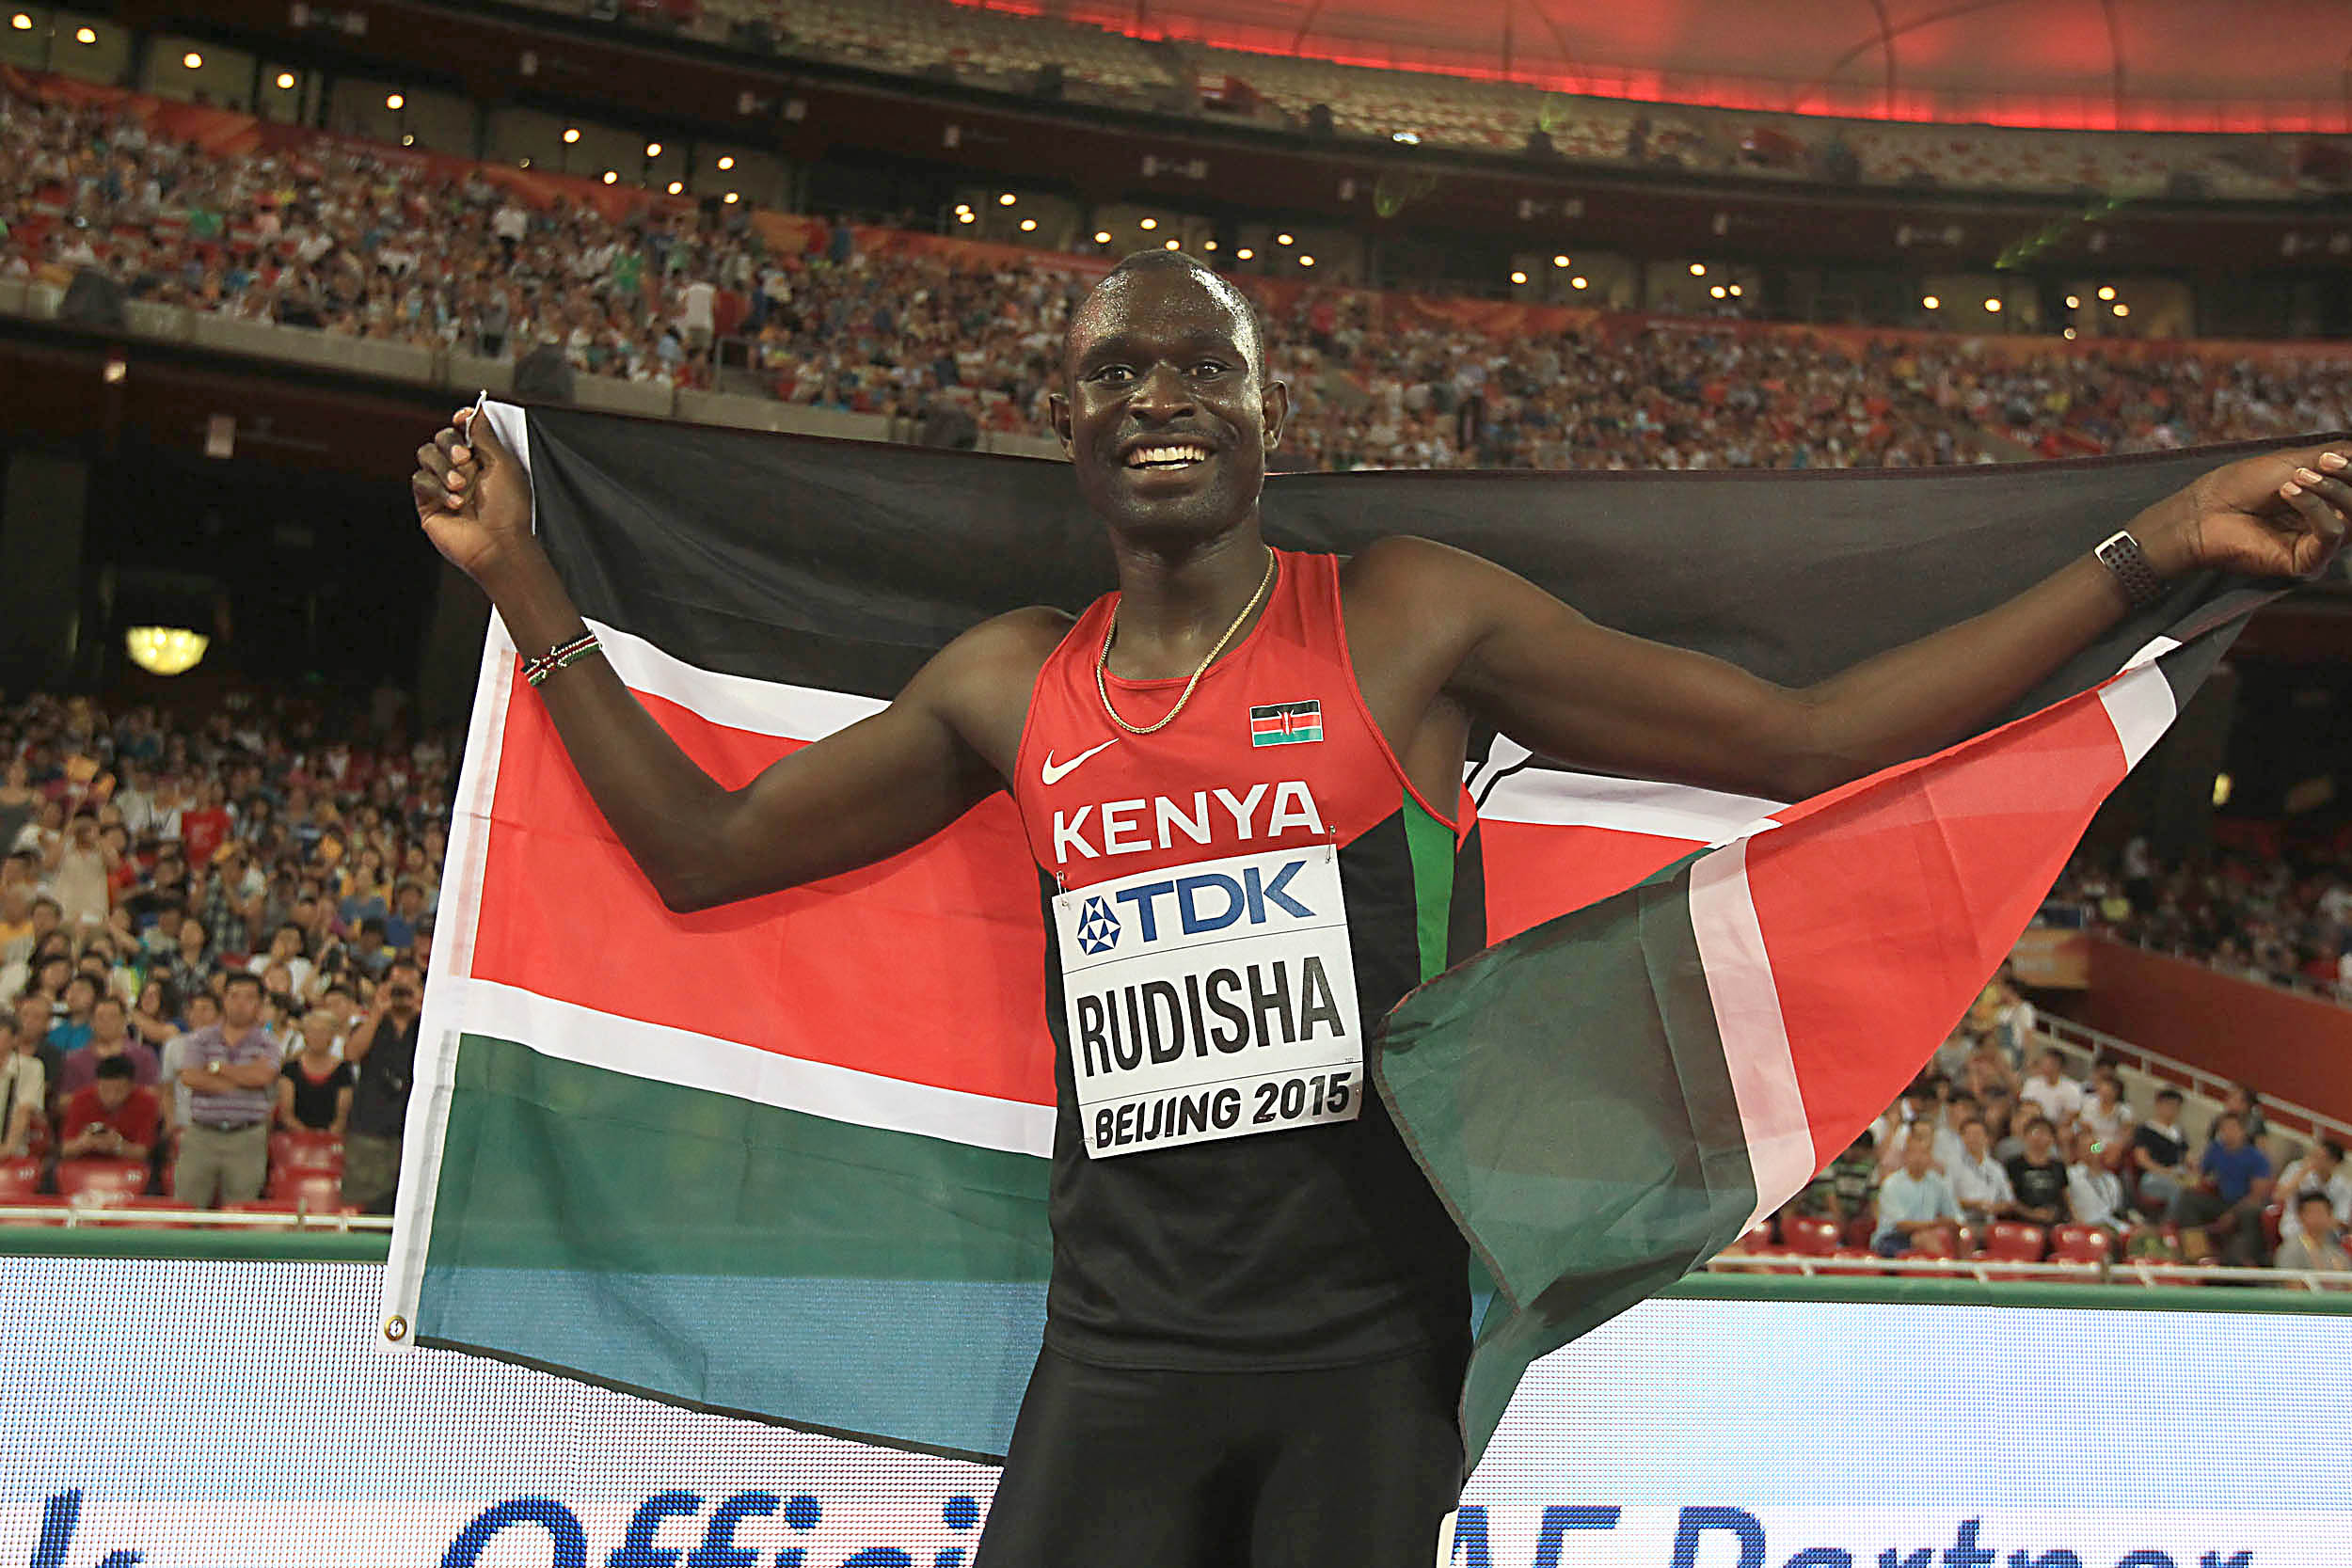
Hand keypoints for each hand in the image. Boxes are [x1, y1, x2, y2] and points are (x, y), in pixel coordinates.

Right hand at [412, 406, 536, 584]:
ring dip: (443, 467)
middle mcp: (461, 470)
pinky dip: (437, 488)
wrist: (499, 545)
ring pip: (426, 455)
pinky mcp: (428, 502)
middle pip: (441, 438)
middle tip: (465, 459)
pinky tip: (455, 503)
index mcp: (482, 459)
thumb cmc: (509, 509)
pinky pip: (420, 480)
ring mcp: (443, 485)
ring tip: (461, 486)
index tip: (462, 419)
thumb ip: (486, 436)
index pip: (462, 430)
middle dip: (450, 444)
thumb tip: (477, 409)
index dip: (460, 421)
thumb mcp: (503, 465)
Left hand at [2135, 441, 2350, 579]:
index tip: (2330, 455)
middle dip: (2347, 476)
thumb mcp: (2296, 461)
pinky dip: (2315, 508)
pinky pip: (2331, 534)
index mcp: (2328, 501)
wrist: (2204, 511)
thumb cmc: (2241, 485)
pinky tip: (2289, 493)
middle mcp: (2328, 524)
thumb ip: (2338, 456)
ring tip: (2296, 478)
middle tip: (2318, 464)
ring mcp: (2318, 545)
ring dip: (2330, 488)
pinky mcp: (2307, 562)